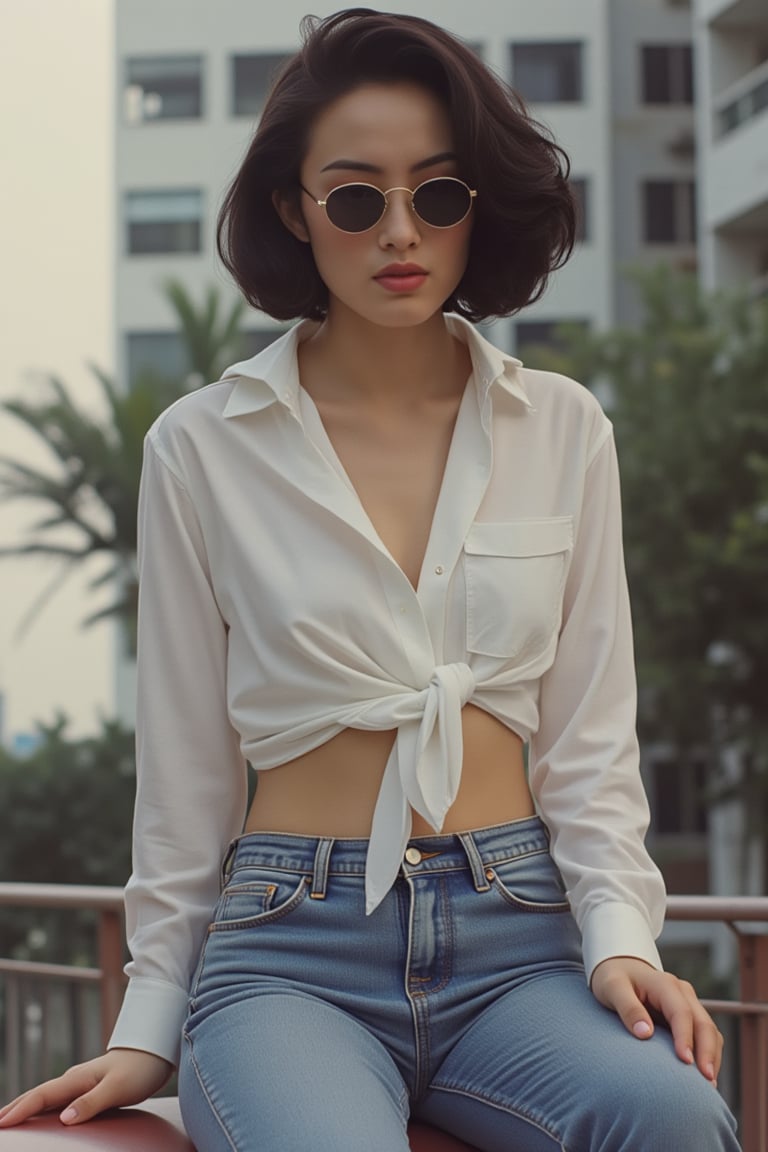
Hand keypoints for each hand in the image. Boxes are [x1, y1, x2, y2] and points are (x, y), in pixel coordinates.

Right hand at [0, 1048, 172, 1126]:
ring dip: (27, 1107)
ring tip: (10, 1119)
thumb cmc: (140, 1069)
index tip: (2, 1123)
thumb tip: (64, 1119)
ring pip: (47, 1097)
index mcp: (78, 1078)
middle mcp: (75, 1079)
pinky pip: (60, 1100)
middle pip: (39, 1095)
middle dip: (16, 1107)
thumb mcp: (118, 1088)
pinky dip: (45, 1108)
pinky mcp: (89, 1088)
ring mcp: (81, 1082)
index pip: (42, 1096)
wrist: (156, 1051)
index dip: (21, 1109)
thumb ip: (92, 1102)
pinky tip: (42, 1117)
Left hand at [591, 956, 722, 1085]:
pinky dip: (708, 1054)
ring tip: (709, 1086)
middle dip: (708, 1053)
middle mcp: (682, 992)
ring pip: (710, 1031)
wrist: (619, 968)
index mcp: (664, 984)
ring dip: (712, 1057)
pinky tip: (703, 1077)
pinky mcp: (689, 1016)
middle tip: (707, 1082)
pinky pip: (705, 1036)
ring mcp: (689, 1003)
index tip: (685, 1062)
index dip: (685, 1038)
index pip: (681, 1012)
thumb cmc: (613, 978)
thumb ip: (627, 1008)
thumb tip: (645, 1033)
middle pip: (703, 1023)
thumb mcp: (612, 988)